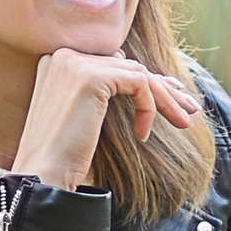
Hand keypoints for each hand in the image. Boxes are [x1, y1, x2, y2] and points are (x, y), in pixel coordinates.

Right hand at [9, 48, 200, 191]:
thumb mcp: (84, 115)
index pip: (113, 63)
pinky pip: (138, 83)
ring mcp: (75, 63)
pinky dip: (149, 108)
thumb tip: (140, 76)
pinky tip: (142, 134)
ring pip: (138, 73)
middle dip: (162, 88)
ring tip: (183, 122)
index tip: (171, 97)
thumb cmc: (62, 155)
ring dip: (164, 100)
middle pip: (128, 66)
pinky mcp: (90, 76)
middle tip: (187, 109)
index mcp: (58, 62)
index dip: (146, 79)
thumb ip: (103, 92)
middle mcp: (64, 56)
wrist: (43, 174)